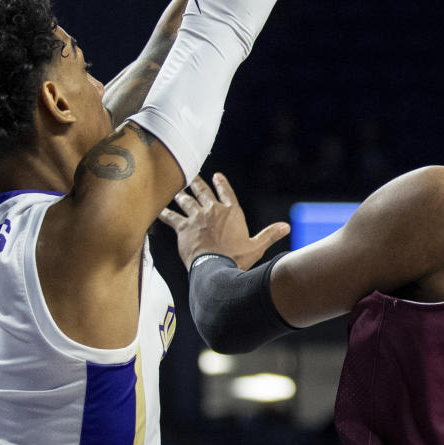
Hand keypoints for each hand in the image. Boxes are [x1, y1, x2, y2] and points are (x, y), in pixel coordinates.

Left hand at [159, 173, 289, 270]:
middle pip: (203, 192)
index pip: (226, 192)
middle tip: (191, 176)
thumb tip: (286, 227)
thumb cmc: (236, 259)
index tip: (217, 176)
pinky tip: (157, 210)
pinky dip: (164, 213)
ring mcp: (197, 218)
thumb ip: (269, 234)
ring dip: (181, 195)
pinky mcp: (183, 228)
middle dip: (197, 183)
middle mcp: (213, 210)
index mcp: (232, 212)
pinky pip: (171, 218)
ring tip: (176, 190)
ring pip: (186, 201)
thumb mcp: (256, 247)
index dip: (221, 183)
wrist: (215, 268)